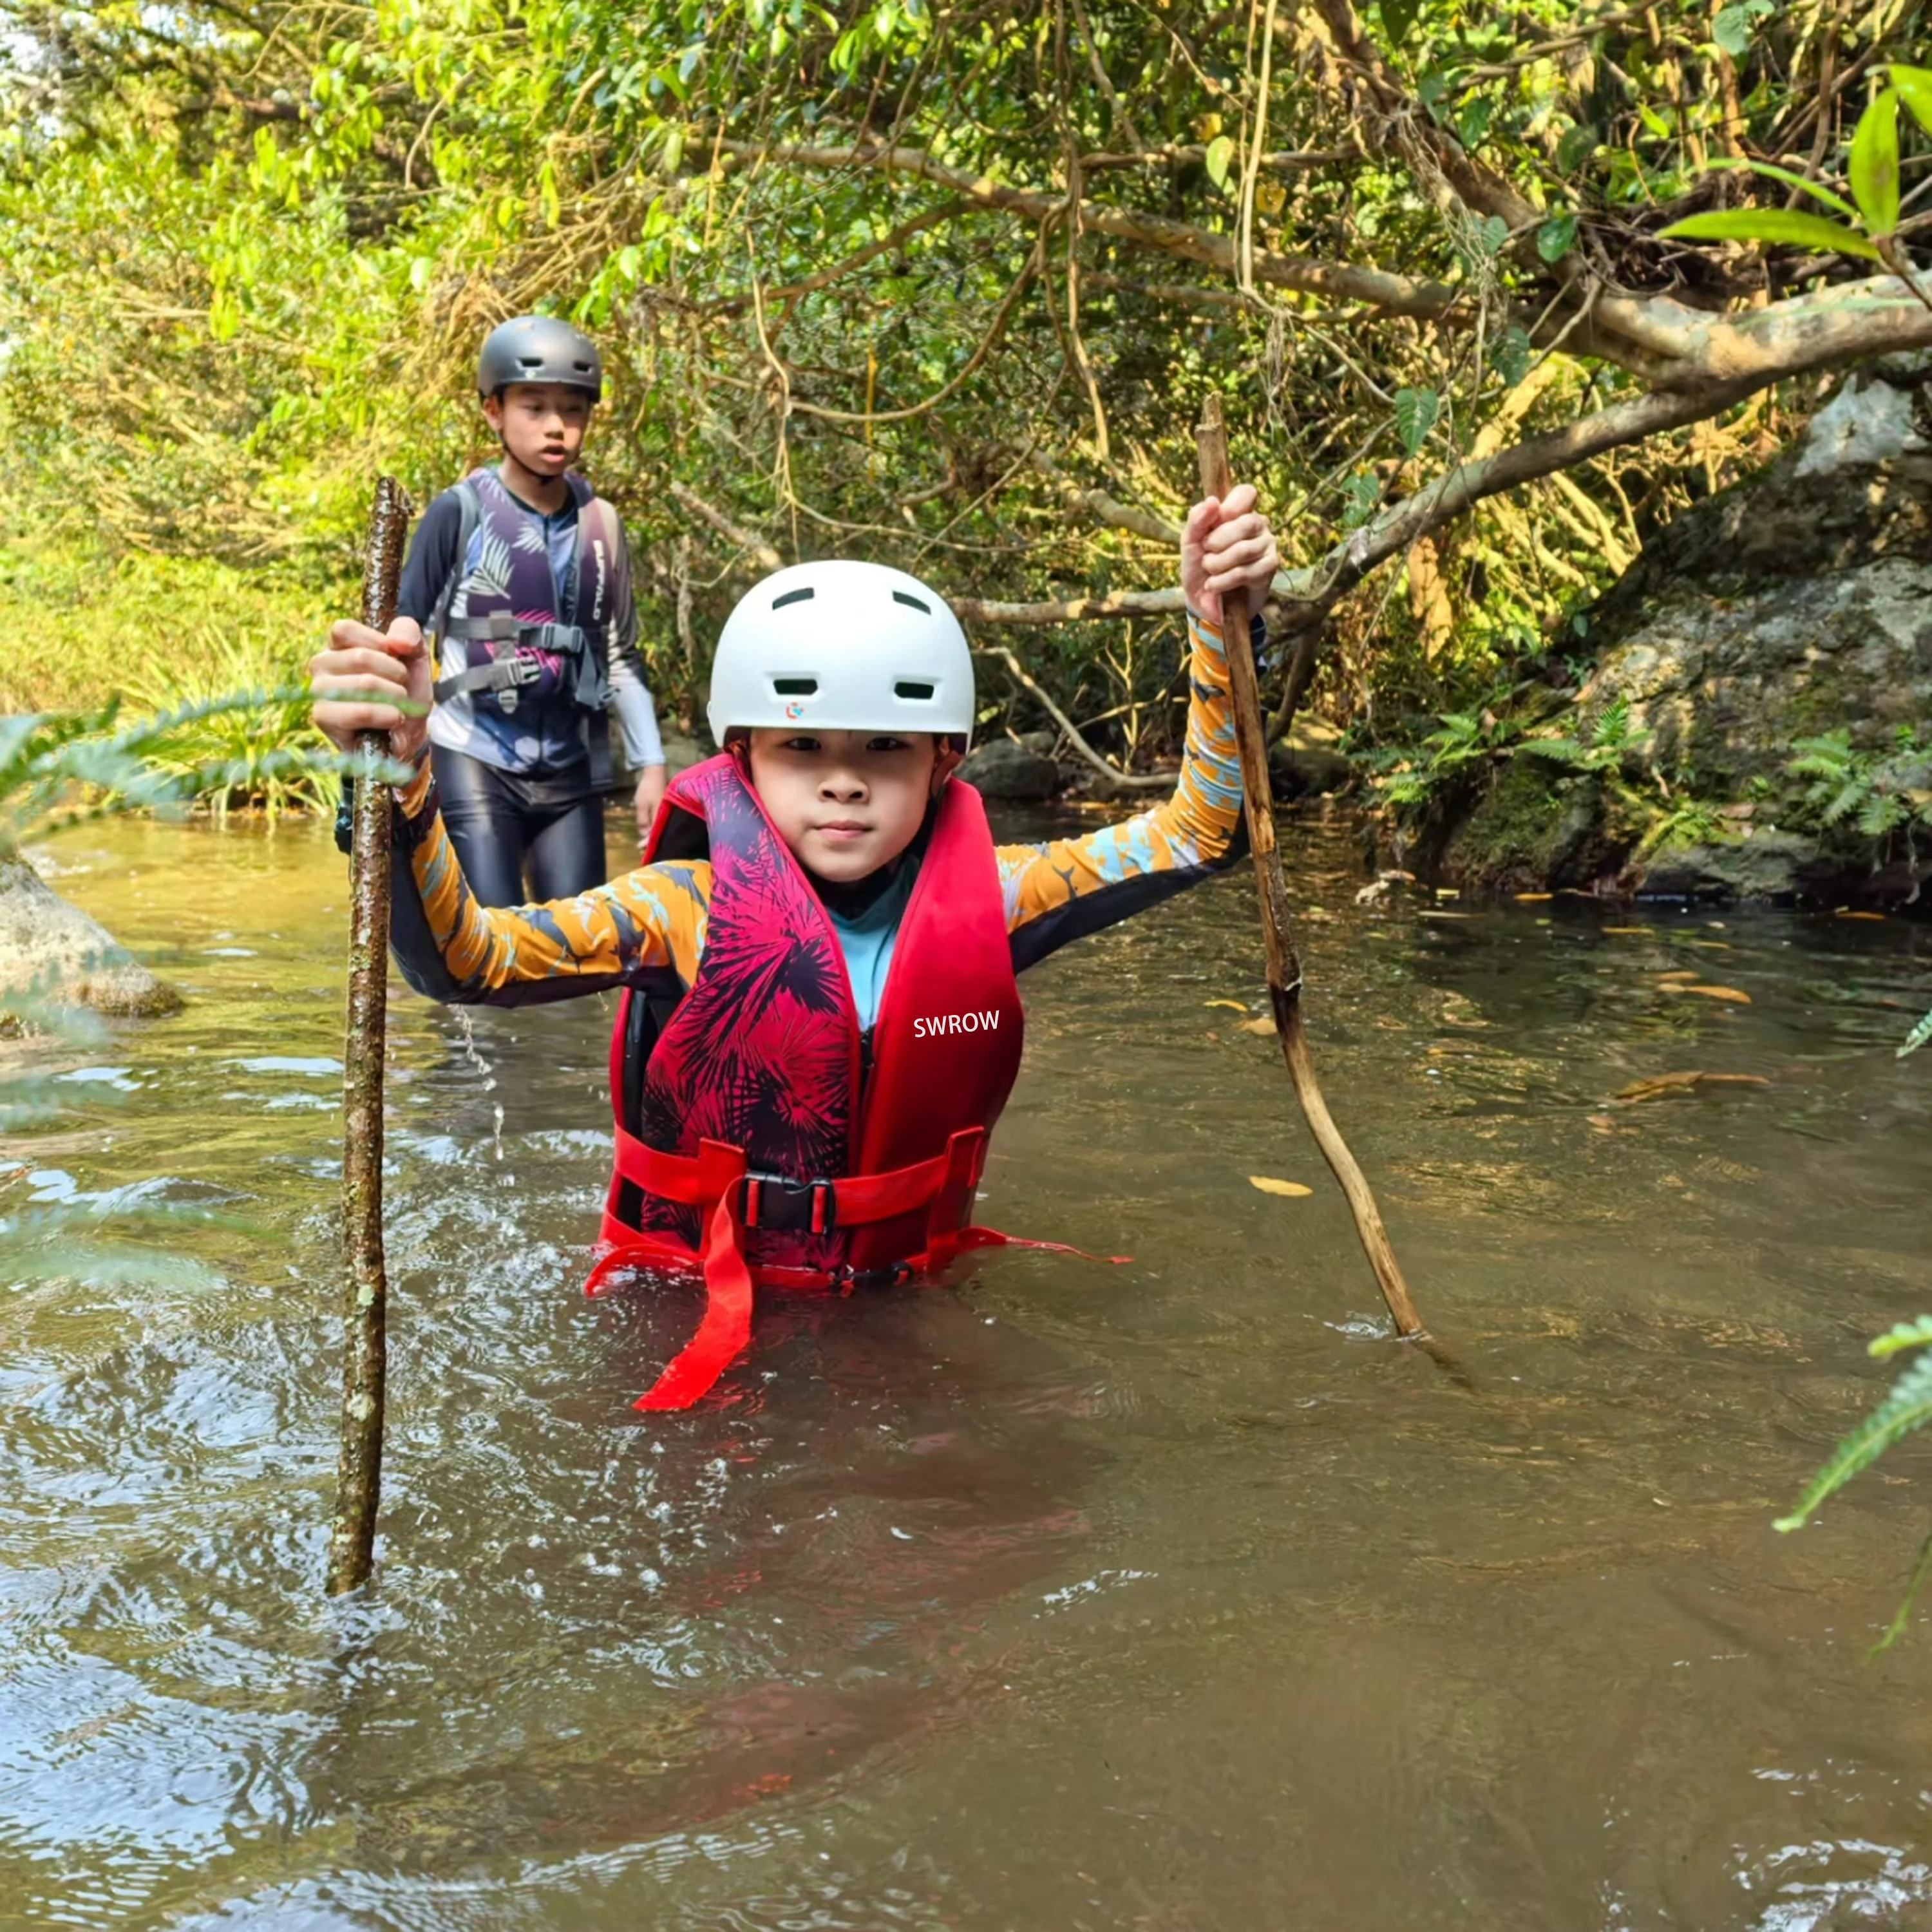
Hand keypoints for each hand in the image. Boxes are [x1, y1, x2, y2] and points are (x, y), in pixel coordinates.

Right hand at [310, 616, 430, 762]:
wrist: (409, 733)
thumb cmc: (405, 691)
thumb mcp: (415, 655)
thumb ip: (408, 632)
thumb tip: (397, 641)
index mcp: (337, 645)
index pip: (344, 629)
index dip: (379, 643)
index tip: (396, 658)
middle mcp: (321, 664)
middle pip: (360, 657)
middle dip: (396, 674)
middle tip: (401, 688)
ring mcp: (318, 692)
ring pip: (364, 684)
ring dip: (395, 697)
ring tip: (398, 706)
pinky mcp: (324, 718)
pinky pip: (359, 712)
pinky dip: (386, 716)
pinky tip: (393, 720)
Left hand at [633, 763, 667, 846]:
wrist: (655, 773)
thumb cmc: (647, 789)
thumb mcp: (641, 805)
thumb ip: (642, 821)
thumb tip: (643, 835)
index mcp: (660, 817)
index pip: (655, 834)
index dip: (647, 842)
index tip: (639, 847)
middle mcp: (665, 816)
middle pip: (658, 832)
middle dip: (650, 840)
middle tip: (641, 847)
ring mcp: (665, 812)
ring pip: (659, 826)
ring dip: (651, 834)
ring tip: (643, 840)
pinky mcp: (663, 808)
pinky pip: (658, 820)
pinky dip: (653, 826)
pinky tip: (649, 828)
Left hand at [1181, 483, 1278, 628]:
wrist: (1204, 602)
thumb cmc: (1198, 567)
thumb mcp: (1190, 541)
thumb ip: (1197, 520)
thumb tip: (1213, 501)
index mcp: (1240, 512)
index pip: (1247, 493)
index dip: (1230, 507)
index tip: (1215, 522)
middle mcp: (1259, 525)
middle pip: (1246, 522)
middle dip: (1217, 542)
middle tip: (1206, 555)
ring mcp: (1268, 545)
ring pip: (1244, 549)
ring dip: (1217, 565)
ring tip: (1209, 572)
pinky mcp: (1270, 568)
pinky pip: (1245, 572)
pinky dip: (1223, 581)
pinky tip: (1214, 586)